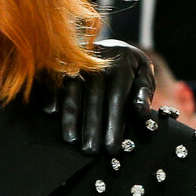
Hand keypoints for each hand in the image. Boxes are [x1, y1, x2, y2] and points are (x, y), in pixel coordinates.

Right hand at [46, 39, 153, 153]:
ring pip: (72, 89)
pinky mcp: (62, 60)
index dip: (114, 124)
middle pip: (94, 97)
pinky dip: (51, 93)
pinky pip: (55, 77)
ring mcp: (78, 59)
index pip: (117, 98)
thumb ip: (144, 92)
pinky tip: (51, 113)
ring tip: (71, 140)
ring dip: (70, 115)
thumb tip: (142, 114)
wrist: (109, 44)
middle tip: (90, 151)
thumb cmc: (129, 68)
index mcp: (122, 64)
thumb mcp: (144, 74)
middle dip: (92, 126)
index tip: (112, 148)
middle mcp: (98, 60)